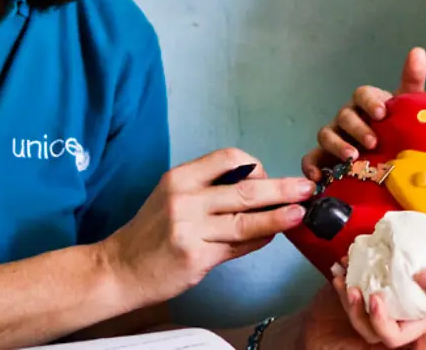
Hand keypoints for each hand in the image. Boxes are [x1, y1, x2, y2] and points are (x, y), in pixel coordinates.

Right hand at [101, 148, 315, 305]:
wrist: (118, 268)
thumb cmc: (151, 233)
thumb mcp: (173, 198)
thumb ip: (211, 190)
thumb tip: (261, 190)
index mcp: (180, 178)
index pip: (228, 158)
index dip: (256, 165)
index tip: (267, 176)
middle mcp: (184, 200)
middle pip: (244, 189)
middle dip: (281, 188)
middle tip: (307, 189)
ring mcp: (189, 229)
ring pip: (245, 220)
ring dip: (278, 217)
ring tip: (300, 213)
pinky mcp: (196, 257)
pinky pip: (237, 246)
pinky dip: (258, 241)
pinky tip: (271, 237)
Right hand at [303, 47, 425, 180]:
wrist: (393, 157)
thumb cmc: (398, 127)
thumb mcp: (408, 106)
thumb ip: (412, 80)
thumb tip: (418, 51)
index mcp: (366, 103)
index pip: (362, 94)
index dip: (370, 102)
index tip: (383, 113)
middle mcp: (347, 118)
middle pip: (345, 116)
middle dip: (358, 128)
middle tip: (374, 142)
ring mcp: (334, 136)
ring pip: (326, 134)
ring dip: (337, 145)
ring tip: (353, 158)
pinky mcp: (325, 157)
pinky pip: (311, 158)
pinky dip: (311, 166)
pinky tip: (319, 176)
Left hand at [332, 242, 425, 348]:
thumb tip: (419, 276)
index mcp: (425, 319)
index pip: (392, 336)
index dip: (378, 322)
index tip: (376, 296)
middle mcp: (411, 309)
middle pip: (372, 323)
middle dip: (353, 307)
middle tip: (346, 283)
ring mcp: (407, 291)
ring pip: (370, 299)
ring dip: (350, 287)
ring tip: (341, 267)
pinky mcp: (406, 272)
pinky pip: (380, 274)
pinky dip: (364, 265)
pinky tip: (355, 252)